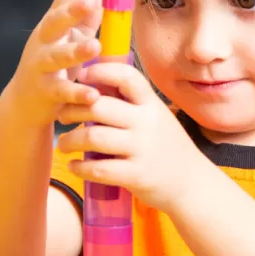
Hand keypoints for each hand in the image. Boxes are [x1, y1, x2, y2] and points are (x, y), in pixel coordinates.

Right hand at [9, 0, 105, 127]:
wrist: (25, 103)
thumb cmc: (54, 65)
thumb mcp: (70, 36)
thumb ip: (88, 12)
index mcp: (52, 24)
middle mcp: (43, 41)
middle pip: (55, 21)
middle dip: (71, 11)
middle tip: (90, 1)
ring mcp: (40, 66)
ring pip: (57, 56)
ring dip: (76, 51)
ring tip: (95, 46)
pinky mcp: (45, 92)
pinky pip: (62, 92)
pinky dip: (78, 93)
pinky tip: (93, 95)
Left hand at [56, 62, 204, 212]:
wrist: (191, 184)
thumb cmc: (166, 147)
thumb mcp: (156, 118)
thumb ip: (131, 104)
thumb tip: (92, 87)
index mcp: (151, 104)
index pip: (126, 77)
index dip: (99, 71)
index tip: (80, 77)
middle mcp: (147, 123)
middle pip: (99, 106)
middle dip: (73, 110)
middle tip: (63, 117)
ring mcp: (142, 149)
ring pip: (94, 137)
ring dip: (70, 140)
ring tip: (64, 145)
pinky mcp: (136, 175)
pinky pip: (99, 169)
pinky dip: (80, 167)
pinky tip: (75, 165)